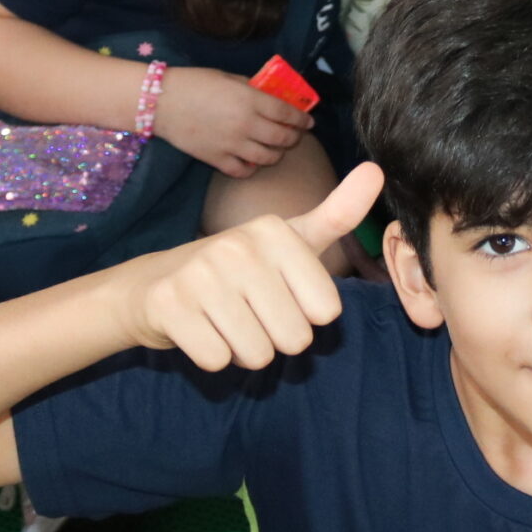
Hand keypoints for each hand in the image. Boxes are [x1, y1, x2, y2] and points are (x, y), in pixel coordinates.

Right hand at [112, 162, 379, 368]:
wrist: (154, 284)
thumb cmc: (237, 268)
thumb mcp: (292, 238)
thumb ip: (339, 212)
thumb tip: (377, 170)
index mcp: (275, 230)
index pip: (326, 311)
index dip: (305, 314)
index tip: (278, 293)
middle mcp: (238, 246)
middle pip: (295, 338)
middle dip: (274, 337)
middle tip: (249, 311)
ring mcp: (200, 274)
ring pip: (258, 354)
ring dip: (244, 348)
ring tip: (224, 320)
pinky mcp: (171, 306)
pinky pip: (218, 360)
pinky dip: (213, 355)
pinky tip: (200, 328)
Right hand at [152, 65, 312, 178]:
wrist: (160, 102)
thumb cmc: (194, 82)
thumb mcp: (228, 77)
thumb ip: (252, 88)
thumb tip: (271, 96)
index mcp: (251, 100)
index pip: (288, 113)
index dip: (302, 119)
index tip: (308, 121)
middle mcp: (246, 124)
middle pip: (283, 138)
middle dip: (294, 137)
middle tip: (295, 135)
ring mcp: (232, 144)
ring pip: (268, 157)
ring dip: (277, 154)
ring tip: (275, 149)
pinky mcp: (217, 159)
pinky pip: (244, 170)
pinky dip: (252, 167)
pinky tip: (251, 160)